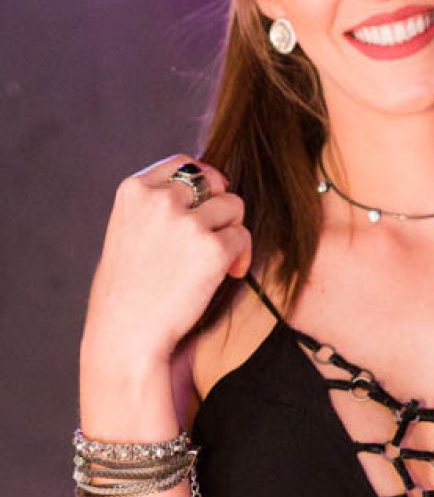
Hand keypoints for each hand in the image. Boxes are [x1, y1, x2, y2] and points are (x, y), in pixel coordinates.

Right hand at [81, 154, 251, 366]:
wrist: (128, 334)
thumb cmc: (127, 291)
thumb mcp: (127, 231)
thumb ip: (156, 205)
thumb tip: (203, 181)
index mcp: (134, 190)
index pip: (182, 162)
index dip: (201, 181)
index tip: (204, 205)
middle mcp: (160, 200)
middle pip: (212, 180)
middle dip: (219, 205)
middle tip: (216, 234)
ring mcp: (187, 222)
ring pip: (233, 205)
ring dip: (232, 230)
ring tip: (220, 259)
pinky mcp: (213, 249)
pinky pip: (243, 237)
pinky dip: (242, 255)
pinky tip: (229, 274)